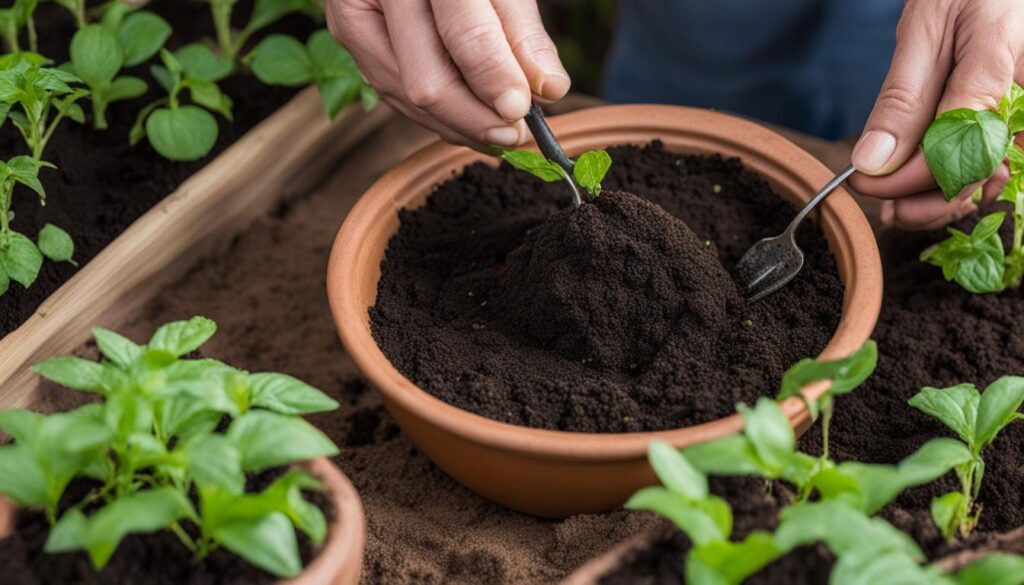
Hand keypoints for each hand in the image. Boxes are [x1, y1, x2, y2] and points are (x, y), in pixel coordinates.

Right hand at [325, 0, 569, 147]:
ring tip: (501, 128)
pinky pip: (394, 91)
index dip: (495, 79)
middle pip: (426, 81)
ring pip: (407, 96)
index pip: (463, 32)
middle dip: (476, 118)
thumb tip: (548, 90)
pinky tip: (471, 117)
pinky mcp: (351, 36)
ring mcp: (354, 15)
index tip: (524, 111)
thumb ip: (521, 31)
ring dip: (459, 124)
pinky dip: (437, 112)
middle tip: (516, 132)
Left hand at [849, 0, 1021, 229]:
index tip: (862, 180)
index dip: (905, 178)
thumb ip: (902, 98)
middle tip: (881, 207)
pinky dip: (957, 186)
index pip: (956, 148)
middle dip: (925, 200)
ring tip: (896, 207)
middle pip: (979, 174)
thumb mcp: (923, 30)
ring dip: (941, 201)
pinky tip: (919, 194)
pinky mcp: (1018, 125)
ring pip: (989, 180)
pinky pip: (995, 168)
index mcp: (1002, 66)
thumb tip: (872, 162)